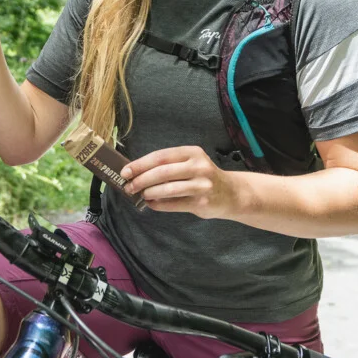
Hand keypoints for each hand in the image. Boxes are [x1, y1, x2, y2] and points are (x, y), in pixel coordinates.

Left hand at [122, 146, 241, 219]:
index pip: (160, 156)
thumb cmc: (203, 177)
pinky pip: (174, 204)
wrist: (232, 194)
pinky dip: (159, 205)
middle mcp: (199, 166)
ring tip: (141, 195)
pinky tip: (151, 204)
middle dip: (141, 180)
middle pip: (162, 172)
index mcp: (192, 153)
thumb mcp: (191, 163)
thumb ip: (168, 165)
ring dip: (149, 192)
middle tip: (129, 186)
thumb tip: (136, 172)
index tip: (125, 171)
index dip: (140, 164)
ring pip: (167, 189)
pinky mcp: (202, 202)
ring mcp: (202, 185)